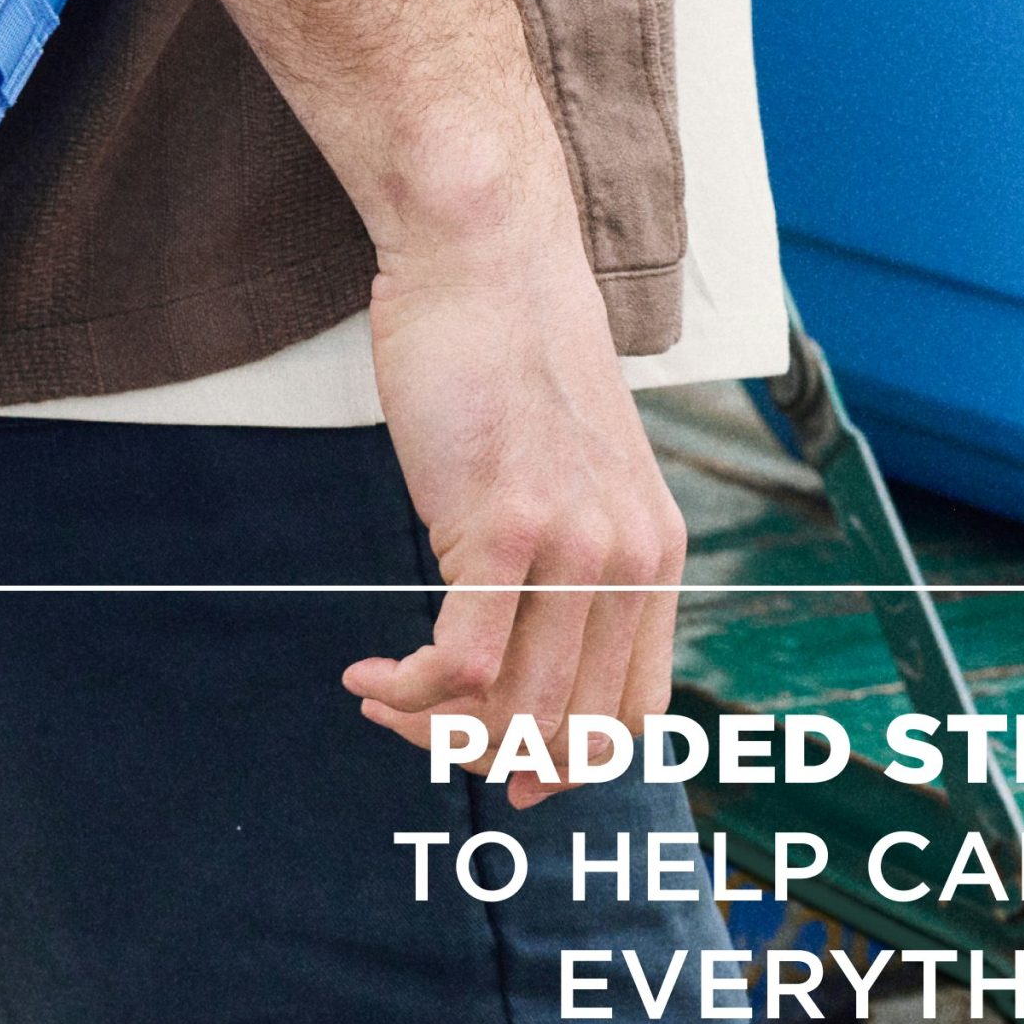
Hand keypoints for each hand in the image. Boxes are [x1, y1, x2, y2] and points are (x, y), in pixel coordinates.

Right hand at [342, 232, 685, 808]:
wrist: (483, 259)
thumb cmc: (505, 354)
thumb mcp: (568, 466)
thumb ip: (565, 549)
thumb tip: (512, 641)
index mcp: (654, 550)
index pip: (635, 710)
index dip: (565, 759)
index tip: (500, 765)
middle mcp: (629, 557)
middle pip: (573, 726)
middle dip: (486, 754)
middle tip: (416, 729)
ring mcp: (573, 543)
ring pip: (518, 709)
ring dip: (437, 730)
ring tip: (384, 699)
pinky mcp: (504, 523)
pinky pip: (463, 663)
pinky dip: (411, 692)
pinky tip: (369, 675)